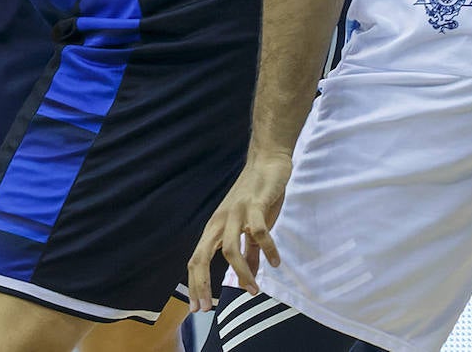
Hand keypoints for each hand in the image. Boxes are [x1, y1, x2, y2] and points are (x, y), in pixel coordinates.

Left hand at [186, 150, 292, 311]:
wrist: (267, 162)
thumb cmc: (257, 197)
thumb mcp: (250, 228)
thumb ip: (249, 254)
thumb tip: (250, 279)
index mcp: (215, 228)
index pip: (196, 259)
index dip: (194, 284)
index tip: (197, 308)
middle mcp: (220, 221)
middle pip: (201, 256)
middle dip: (201, 284)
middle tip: (207, 308)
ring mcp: (236, 212)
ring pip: (229, 249)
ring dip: (241, 273)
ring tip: (253, 291)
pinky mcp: (254, 204)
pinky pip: (257, 232)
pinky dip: (267, 249)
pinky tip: (276, 262)